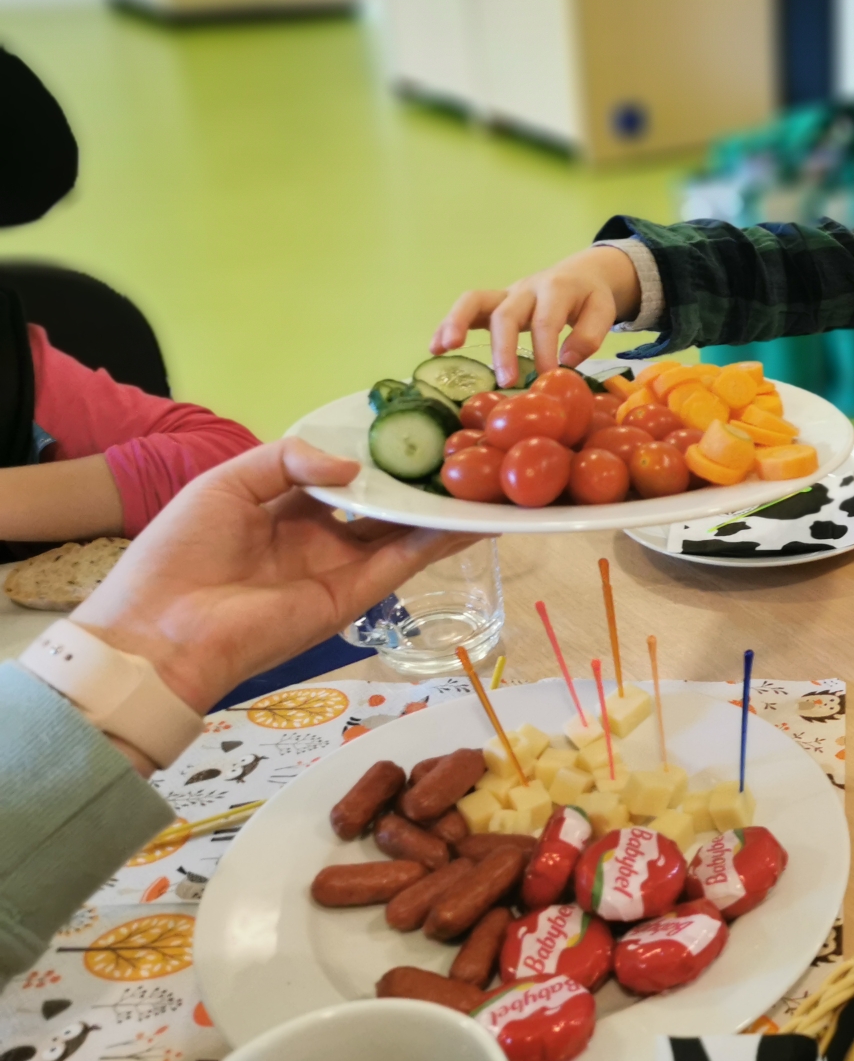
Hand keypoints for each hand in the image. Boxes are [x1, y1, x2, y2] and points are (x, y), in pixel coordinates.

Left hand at [72, 439, 477, 719]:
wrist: (160, 632)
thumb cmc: (179, 553)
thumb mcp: (225, 484)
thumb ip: (288, 460)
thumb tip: (354, 466)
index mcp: (283, 508)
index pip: (341, 477)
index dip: (375, 456)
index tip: (413, 428)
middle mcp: (318, 537)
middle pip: (380, 506)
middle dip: (417, 483)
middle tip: (462, 452)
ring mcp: (339, 567)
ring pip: (403, 532)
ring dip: (441, 510)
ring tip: (485, 482)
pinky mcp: (353, 596)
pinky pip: (404, 561)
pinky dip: (439, 541)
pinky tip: (472, 518)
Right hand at [430, 245, 639, 385]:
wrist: (579, 273)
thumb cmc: (589, 298)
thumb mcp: (603, 310)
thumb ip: (590, 334)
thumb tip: (566, 361)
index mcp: (556, 288)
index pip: (545, 320)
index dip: (544, 350)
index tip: (547, 377)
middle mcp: (526, 289)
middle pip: (507, 313)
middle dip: (504, 348)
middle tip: (507, 381)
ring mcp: (506, 294)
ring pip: (476, 301)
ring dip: (458, 323)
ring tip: (446, 347)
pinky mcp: (493, 304)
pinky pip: (467, 309)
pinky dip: (447, 325)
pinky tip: (435, 349)